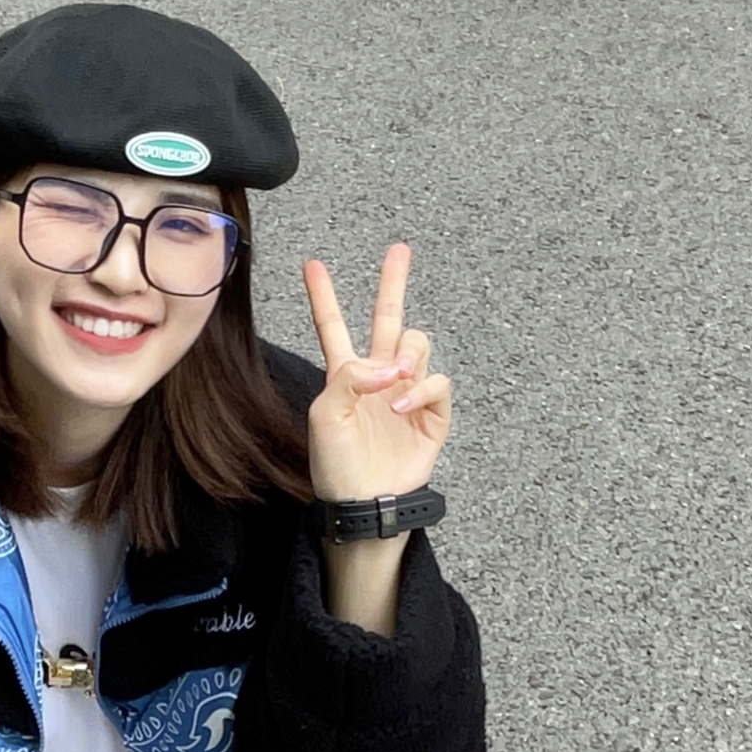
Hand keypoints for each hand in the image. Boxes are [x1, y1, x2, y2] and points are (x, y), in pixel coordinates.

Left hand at [302, 243, 452, 504]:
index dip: (324, 297)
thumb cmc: (336, 466)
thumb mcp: (325, 415)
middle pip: (389, 318)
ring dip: (409, 353)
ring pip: (418, 345)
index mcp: (345, 376)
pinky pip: (438, 384)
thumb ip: (349, 378)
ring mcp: (407, 394)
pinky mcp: (432, 416)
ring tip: (395, 377)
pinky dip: (421, 390)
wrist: (363, 503)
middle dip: (394, 283)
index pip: (335, 326)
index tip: (312, 265)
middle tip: (399, 249)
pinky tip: (401, 406)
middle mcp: (379, 378)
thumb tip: (389, 365)